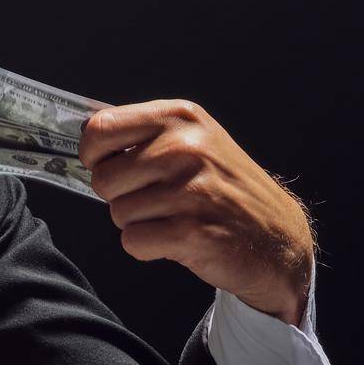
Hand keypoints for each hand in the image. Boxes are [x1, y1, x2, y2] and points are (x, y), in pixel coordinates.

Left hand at [79, 100, 313, 324]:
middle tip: (156, 199)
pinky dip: (147, 247)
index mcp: (181, 117)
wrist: (277, 236)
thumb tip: (86, 133)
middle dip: (120, 195)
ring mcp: (191, 189)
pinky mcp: (192, 231)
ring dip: (138, 223)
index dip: (93, 154)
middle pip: (103, 178)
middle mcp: (187, 147)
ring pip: (117, 212)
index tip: (108, 164)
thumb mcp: (193, 140)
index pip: (100, 129)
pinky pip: (132, 241)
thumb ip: (142, 134)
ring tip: (174, 217)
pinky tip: (177, 238)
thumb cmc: (223, 188)